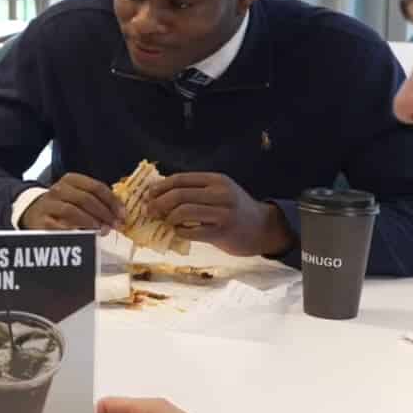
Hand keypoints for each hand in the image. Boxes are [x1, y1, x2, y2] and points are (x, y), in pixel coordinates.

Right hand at [20, 173, 123, 230]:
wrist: (33, 212)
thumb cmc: (63, 205)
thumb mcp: (78, 197)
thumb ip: (97, 201)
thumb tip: (119, 214)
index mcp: (71, 180)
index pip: (96, 187)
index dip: (112, 201)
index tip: (122, 214)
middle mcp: (58, 189)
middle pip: (85, 199)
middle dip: (103, 213)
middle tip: (115, 225)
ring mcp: (48, 204)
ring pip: (72, 211)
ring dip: (91, 222)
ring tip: (102, 230)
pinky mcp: (41, 221)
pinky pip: (59, 226)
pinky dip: (74, 231)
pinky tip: (85, 237)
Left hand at [143, 172, 293, 255]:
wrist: (264, 228)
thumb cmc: (235, 210)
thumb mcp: (219, 192)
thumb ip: (196, 190)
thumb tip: (160, 191)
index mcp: (217, 180)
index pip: (181, 179)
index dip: (160, 187)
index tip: (148, 195)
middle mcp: (221, 193)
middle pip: (179, 195)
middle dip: (159, 203)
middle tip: (150, 211)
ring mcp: (223, 213)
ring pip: (183, 212)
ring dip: (168, 218)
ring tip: (166, 222)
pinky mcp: (222, 232)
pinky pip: (191, 232)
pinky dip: (179, 232)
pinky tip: (178, 232)